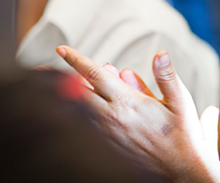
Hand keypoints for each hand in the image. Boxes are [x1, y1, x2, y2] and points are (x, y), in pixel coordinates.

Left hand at [56, 46, 219, 180]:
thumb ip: (167, 76)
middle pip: (76, 93)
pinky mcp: (108, 147)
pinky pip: (86, 127)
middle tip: (36, 70)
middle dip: (55, 79)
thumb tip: (160, 53)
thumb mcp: (181, 102)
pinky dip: (75, 115)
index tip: (62, 50)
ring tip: (48, 87)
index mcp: (129, 102)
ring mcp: (107, 134)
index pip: (95, 76)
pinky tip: (70, 112)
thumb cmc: (182, 135)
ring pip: (78, 111)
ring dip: (64, 97)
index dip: (77, 61)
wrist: (179, 171)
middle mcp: (112, 118)